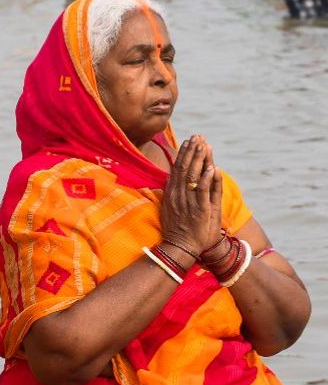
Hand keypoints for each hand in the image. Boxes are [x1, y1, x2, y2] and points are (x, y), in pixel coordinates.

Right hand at [160, 135, 223, 254]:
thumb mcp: (173, 207)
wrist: (181, 247)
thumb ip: (176, 192)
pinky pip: (203, 191)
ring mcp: (188, 202)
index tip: (190, 141)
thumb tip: (175, 177)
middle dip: (192, 152)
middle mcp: (178, 195)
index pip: (178, 168)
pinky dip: (208, 179)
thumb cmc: (179, 229)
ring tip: (205, 145)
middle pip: (185, 168)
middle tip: (198, 137)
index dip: (184, 154)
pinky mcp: (199, 210)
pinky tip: (211, 168)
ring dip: (200, 160)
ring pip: (194, 176)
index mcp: (172, 193)